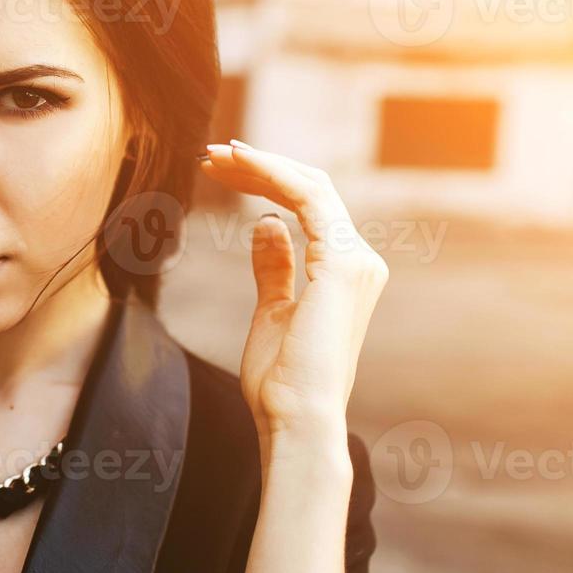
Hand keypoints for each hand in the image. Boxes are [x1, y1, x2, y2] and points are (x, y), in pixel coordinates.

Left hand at [199, 139, 388, 468]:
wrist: (296, 417)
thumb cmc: (281, 380)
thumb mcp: (272, 313)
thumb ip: (275, 268)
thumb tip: (268, 225)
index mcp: (346, 273)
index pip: (308, 207)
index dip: (267, 181)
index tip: (222, 171)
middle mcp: (360, 260)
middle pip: (310, 189)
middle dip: (260, 166)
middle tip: (212, 155)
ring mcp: (356, 260)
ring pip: (309, 186)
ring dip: (260, 165)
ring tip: (215, 156)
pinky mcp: (341, 262)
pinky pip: (307, 199)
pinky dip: (272, 175)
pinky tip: (238, 166)